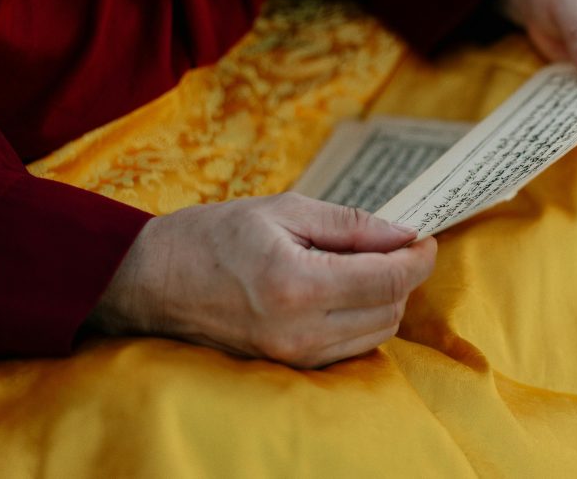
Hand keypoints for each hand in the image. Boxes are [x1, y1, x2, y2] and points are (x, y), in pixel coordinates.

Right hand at [89, 193, 436, 367]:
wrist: (150, 281)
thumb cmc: (212, 236)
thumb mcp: (283, 210)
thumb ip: (350, 224)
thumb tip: (402, 232)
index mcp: (298, 284)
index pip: (388, 280)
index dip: (418, 258)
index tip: (425, 238)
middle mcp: (300, 330)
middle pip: (390, 311)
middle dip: (405, 277)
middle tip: (398, 245)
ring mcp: (293, 355)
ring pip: (375, 334)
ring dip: (387, 300)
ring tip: (370, 265)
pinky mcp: (287, 365)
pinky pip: (349, 349)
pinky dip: (363, 320)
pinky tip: (348, 291)